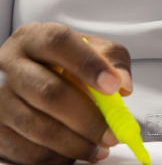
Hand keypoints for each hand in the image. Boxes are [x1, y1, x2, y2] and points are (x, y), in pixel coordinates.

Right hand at [0, 22, 133, 164]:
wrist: (27, 77)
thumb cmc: (62, 62)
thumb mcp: (89, 47)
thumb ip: (112, 58)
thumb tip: (122, 84)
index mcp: (33, 38)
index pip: (58, 43)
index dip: (88, 64)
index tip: (113, 86)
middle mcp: (9, 65)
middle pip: (49, 93)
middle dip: (87, 119)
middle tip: (112, 133)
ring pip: (38, 127)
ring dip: (75, 144)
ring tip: (99, 148)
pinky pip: (26, 151)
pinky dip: (55, 157)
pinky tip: (74, 153)